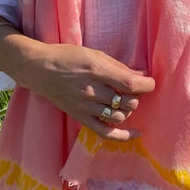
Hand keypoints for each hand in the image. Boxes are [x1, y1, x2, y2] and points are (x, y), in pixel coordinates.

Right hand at [22, 43, 155, 141]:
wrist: (39, 70)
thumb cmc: (67, 57)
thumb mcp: (94, 54)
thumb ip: (118, 66)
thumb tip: (141, 74)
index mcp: (96, 70)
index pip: (130, 83)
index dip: (147, 85)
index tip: (150, 83)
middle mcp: (92, 91)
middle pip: (128, 101)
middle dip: (136, 96)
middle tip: (132, 89)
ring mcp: (86, 107)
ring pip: (120, 116)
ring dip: (129, 109)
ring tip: (124, 101)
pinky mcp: (80, 117)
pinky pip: (105, 132)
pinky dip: (123, 136)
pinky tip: (136, 133)